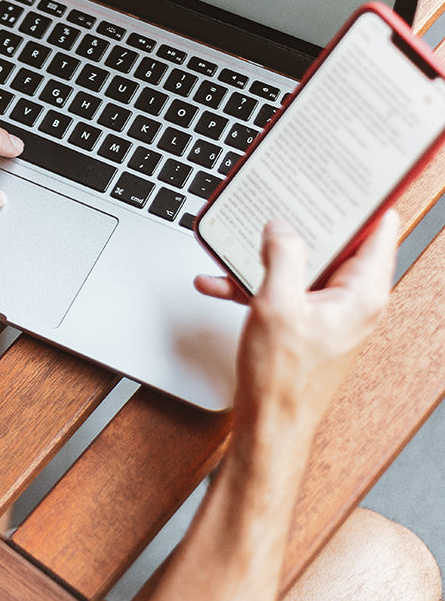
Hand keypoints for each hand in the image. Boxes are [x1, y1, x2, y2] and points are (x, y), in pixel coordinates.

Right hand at [196, 212, 398, 429]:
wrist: (268, 426)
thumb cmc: (283, 380)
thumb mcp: (278, 304)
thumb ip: (282, 256)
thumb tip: (281, 227)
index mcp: (362, 292)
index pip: (378, 228)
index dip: (366, 198)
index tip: (351, 174)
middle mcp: (352, 300)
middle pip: (335, 241)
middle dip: (305, 220)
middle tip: (285, 195)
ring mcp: (329, 311)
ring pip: (303, 263)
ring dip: (269, 253)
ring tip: (239, 241)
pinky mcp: (306, 322)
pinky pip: (284, 288)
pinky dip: (255, 281)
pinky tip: (221, 280)